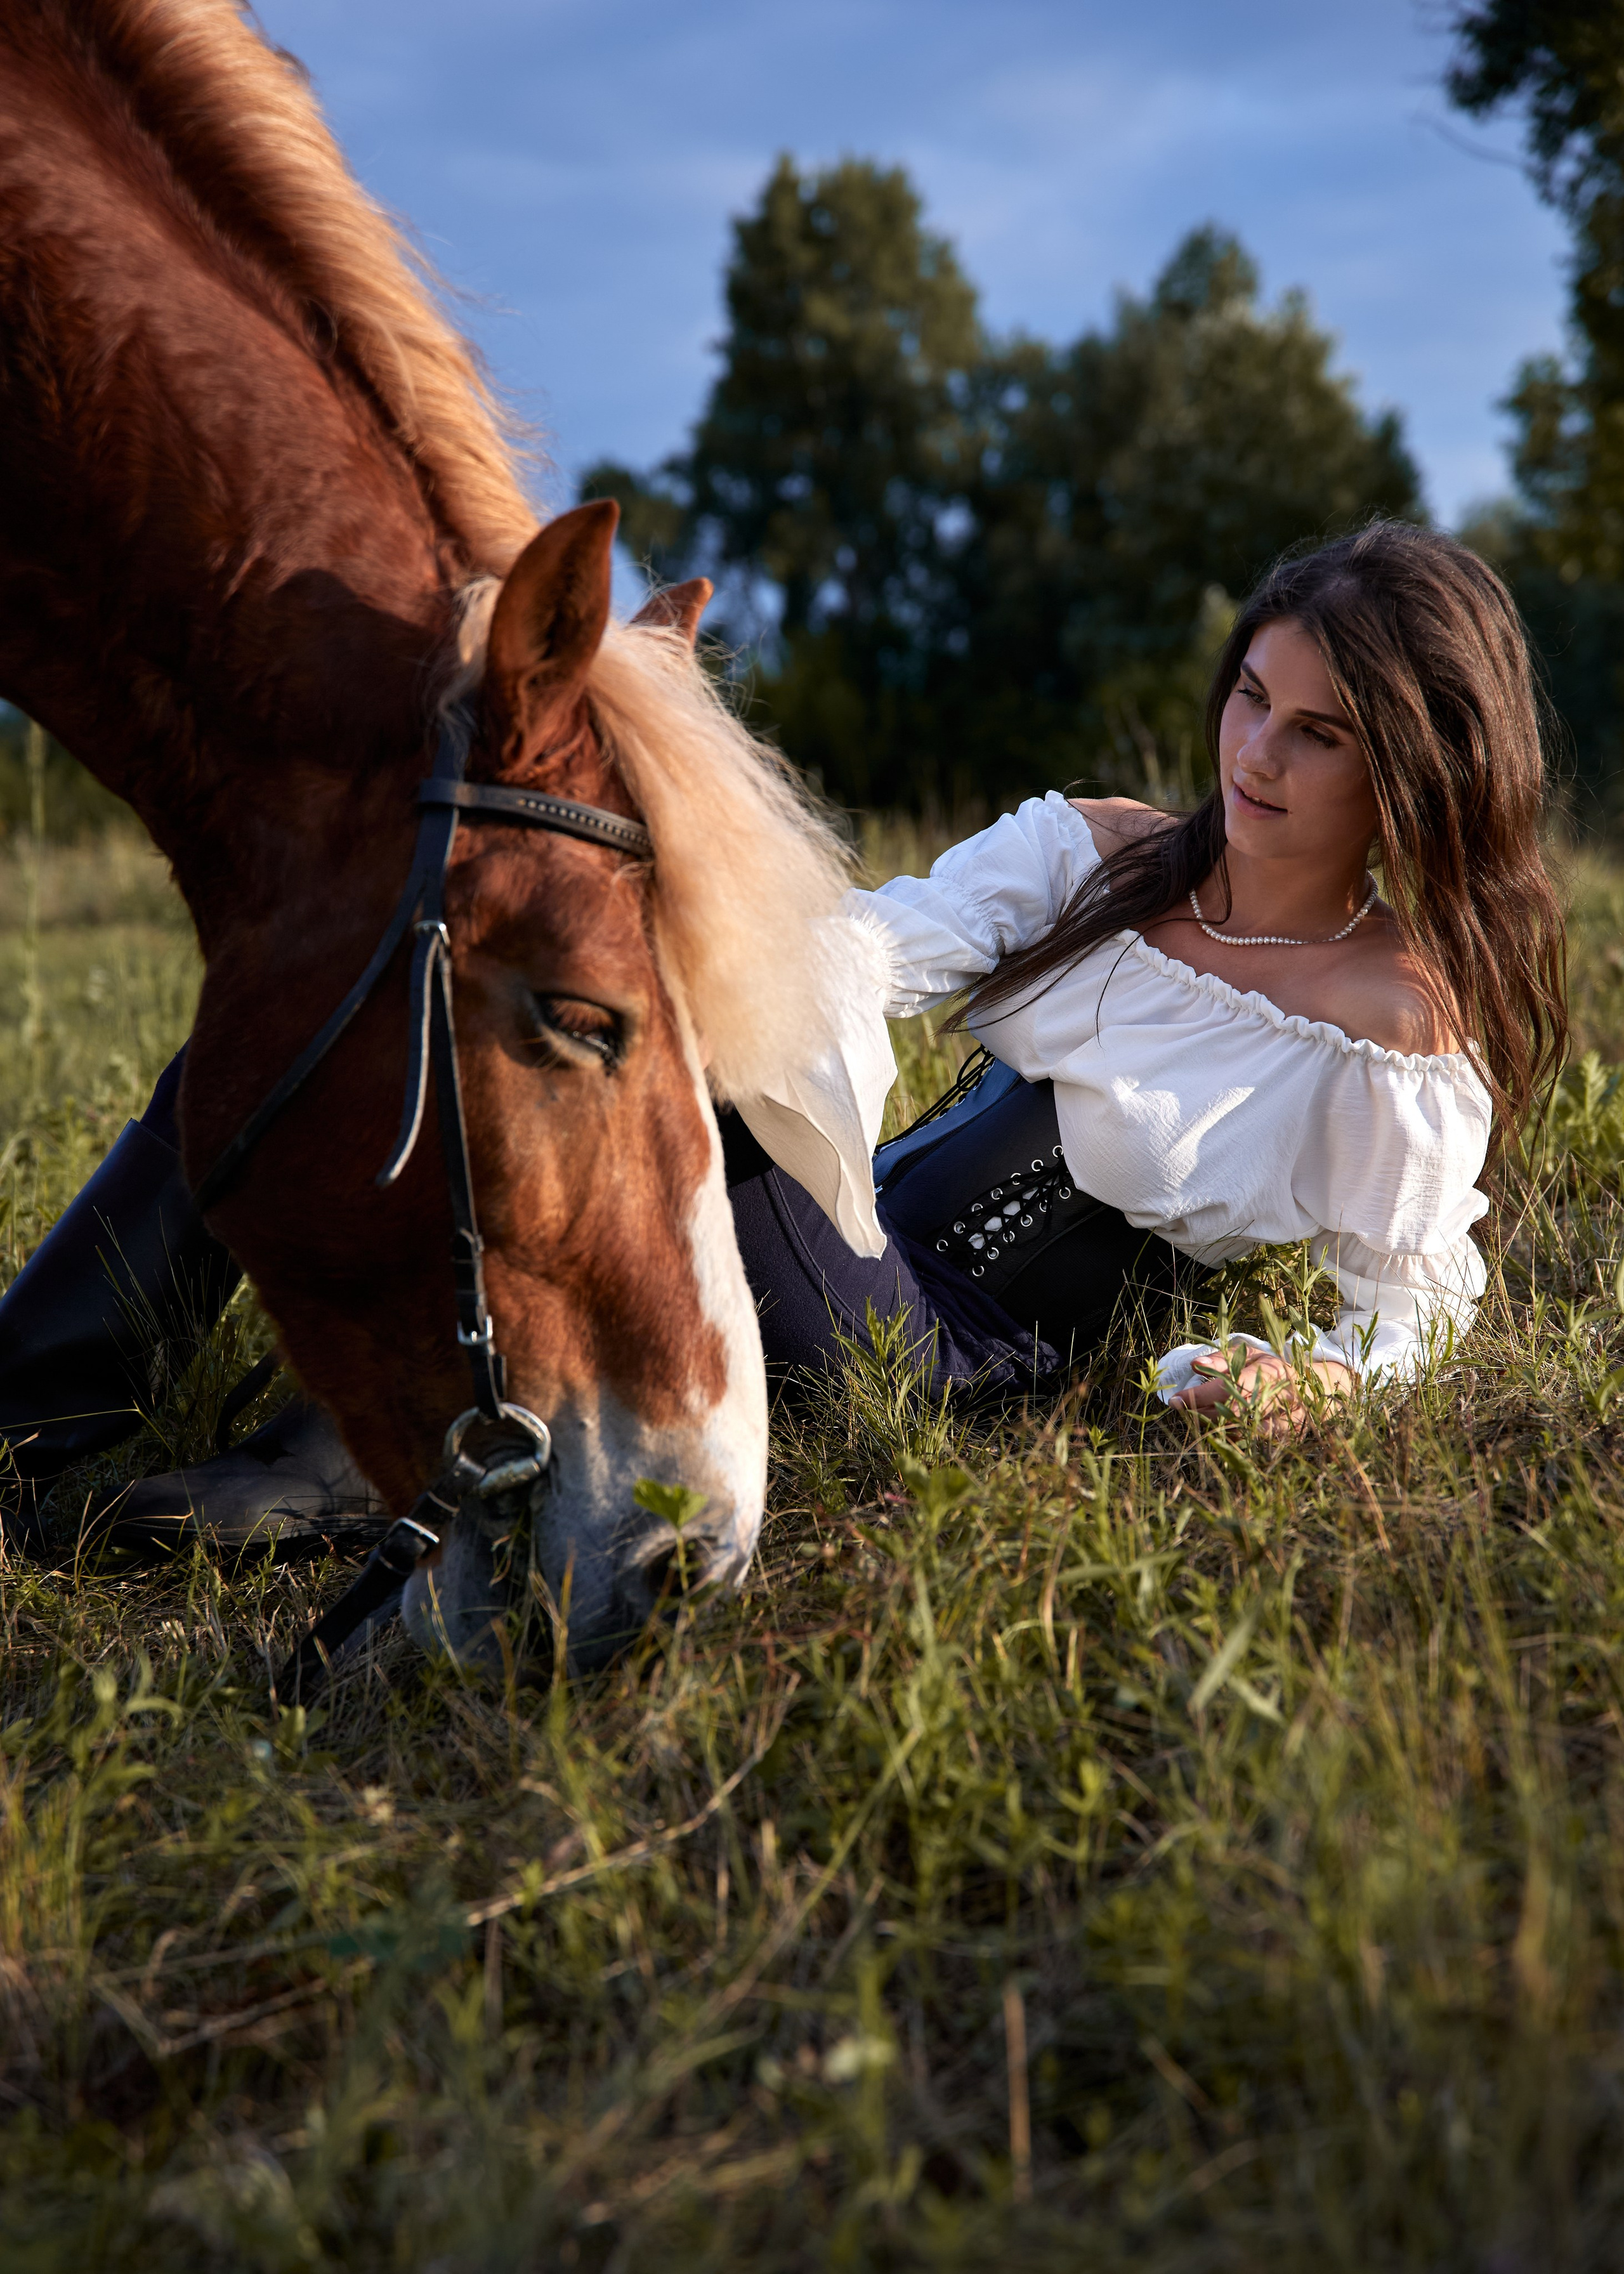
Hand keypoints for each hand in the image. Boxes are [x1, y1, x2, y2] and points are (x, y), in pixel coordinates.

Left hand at [1171, 1343, 1354, 1436]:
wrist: (1316, 1391)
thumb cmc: (1274, 1370)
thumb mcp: (1251, 1356)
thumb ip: (1223, 1360)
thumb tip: (1196, 1365)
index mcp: (1270, 1373)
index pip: (1228, 1387)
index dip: (1200, 1395)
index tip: (1176, 1399)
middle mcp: (1280, 1399)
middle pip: (1232, 1413)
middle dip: (1201, 1412)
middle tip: (1179, 1408)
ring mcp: (1286, 1422)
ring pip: (1240, 1432)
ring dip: (1212, 1427)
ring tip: (1194, 1417)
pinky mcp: (1286, 1440)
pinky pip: (1250, 1444)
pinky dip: (1229, 1438)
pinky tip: (1216, 1429)